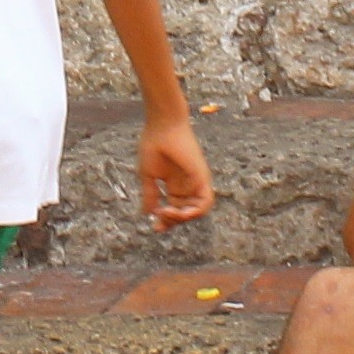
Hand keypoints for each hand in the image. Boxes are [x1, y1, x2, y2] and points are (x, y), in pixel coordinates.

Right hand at [139, 107, 213, 227]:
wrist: (162, 125)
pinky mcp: (202, 176)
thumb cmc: (154, 144)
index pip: (174, 210)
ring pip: (197, 211)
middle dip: (172, 221)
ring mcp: (196, 181)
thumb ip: (150, 194)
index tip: (154, 228)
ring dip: (183, 218)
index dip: (166, 221)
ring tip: (168, 213)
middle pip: (185, 213)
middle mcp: (187, 185)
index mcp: (175, 185)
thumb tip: (147, 213)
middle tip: (159, 221)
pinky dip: (195, 211)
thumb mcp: (149, 175)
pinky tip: (179, 212)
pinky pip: (206, 201)